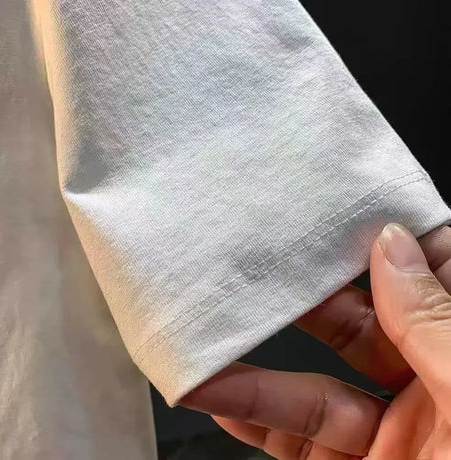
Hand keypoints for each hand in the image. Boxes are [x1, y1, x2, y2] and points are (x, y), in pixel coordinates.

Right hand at [181, 224, 450, 458]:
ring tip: (213, 334)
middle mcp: (430, 383)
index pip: (430, 269)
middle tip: (257, 262)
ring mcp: (390, 428)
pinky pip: (295, 435)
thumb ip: (434, 322)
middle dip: (303, 295)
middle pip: (357, 320)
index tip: (338, 204)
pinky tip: (215, 392)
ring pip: (312, 385)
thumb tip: (393, 243)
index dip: (389, 233)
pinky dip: (252, 416)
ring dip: (256, 369)